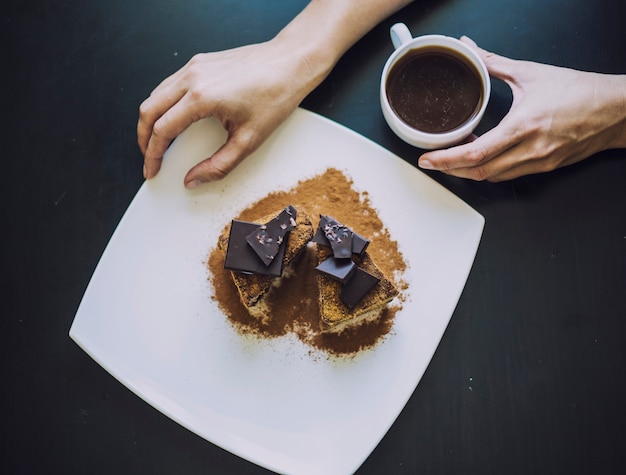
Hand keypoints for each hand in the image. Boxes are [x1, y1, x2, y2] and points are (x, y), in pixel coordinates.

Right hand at [137, 40, 320, 188]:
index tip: (152, 169)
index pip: (162, 130)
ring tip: (158, 141)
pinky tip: (172, 117)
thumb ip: (218, 166)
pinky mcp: (200, 61)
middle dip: (144, 138)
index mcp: (201, 97)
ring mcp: (194, 66)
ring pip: (156, 94)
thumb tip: (194, 179)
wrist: (291, 63)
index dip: (152, 154)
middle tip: (150, 158)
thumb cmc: (276, 95)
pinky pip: (169, 84)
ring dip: (151, 119)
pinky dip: (163, 103)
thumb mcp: (249, 140)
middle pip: (149, 110)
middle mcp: (192, 77)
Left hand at [418, 37, 625, 181]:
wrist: (617, 110)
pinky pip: (509, 175)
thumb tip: (470, 48)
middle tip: (434, 161)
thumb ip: (494, 63)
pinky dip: (490, 168)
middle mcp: (530, 150)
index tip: (427, 159)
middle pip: (479, 172)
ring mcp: (538, 163)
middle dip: (451, 170)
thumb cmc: (580, 91)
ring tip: (455, 156)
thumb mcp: (531, 73)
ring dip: (470, 171)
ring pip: (493, 177)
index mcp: (524, 126)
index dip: (446, 160)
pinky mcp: (545, 168)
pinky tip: (483, 155)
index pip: (475, 153)